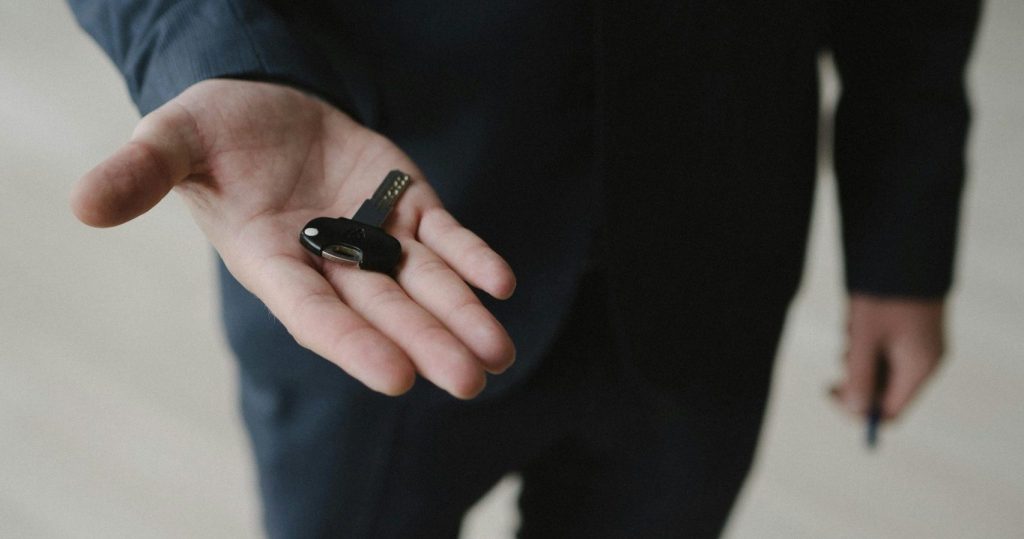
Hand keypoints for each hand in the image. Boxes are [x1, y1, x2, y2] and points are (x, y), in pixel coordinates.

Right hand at [71, 79, 515, 398]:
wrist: (264, 103)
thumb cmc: (213, 131)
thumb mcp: (172, 140)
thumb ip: (141, 172)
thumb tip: (84, 207)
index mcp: (270, 258)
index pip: (313, 311)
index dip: (353, 344)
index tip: (397, 378)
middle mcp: (327, 258)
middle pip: (382, 309)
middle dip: (426, 343)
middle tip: (471, 381)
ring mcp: (372, 233)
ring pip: (423, 283)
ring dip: (461, 316)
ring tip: (499, 354)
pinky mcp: (405, 203)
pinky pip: (443, 236)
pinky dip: (472, 257)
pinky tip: (501, 282)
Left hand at [833, 294, 944, 420]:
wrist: (904, 249)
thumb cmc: (884, 294)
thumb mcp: (864, 337)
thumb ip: (860, 377)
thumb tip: (855, 411)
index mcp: (919, 369)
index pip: (890, 412)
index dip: (858, 410)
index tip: (830, 391)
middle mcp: (924, 362)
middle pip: (884, 392)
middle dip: (857, 376)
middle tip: (842, 354)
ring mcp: (920, 347)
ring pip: (880, 369)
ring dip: (858, 355)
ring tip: (856, 324)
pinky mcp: (911, 332)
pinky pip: (883, 349)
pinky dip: (866, 340)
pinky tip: (861, 316)